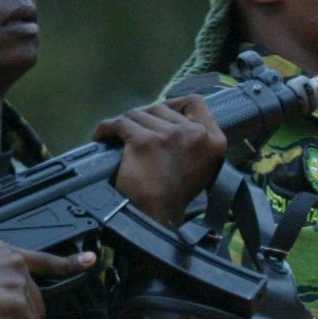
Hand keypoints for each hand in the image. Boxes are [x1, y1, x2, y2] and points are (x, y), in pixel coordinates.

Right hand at [0, 240, 95, 318]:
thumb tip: (14, 298)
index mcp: (5, 252)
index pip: (45, 259)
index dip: (71, 262)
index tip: (91, 260)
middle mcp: (15, 264)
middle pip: (38, 297)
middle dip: (25, 311)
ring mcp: (18, 285)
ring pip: (36, 316)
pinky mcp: (18, 307)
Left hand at [99, 94, 228, 224]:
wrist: (159, 216)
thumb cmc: (177, 194)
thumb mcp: (202, 165)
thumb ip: (195, 140)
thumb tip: (170, 119)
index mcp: (214, 140)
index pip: (195, 102)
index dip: (175, 104)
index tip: (162, 115)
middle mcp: (195, 134)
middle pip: (162, 108)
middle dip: (145, 118)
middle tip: (135, 132)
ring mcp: (169, 136)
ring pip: (138, 115)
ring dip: (125, 125)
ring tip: (118, 137)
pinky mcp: (144, 141)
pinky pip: (119, 124)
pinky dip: (107, 129)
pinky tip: (103, 136)